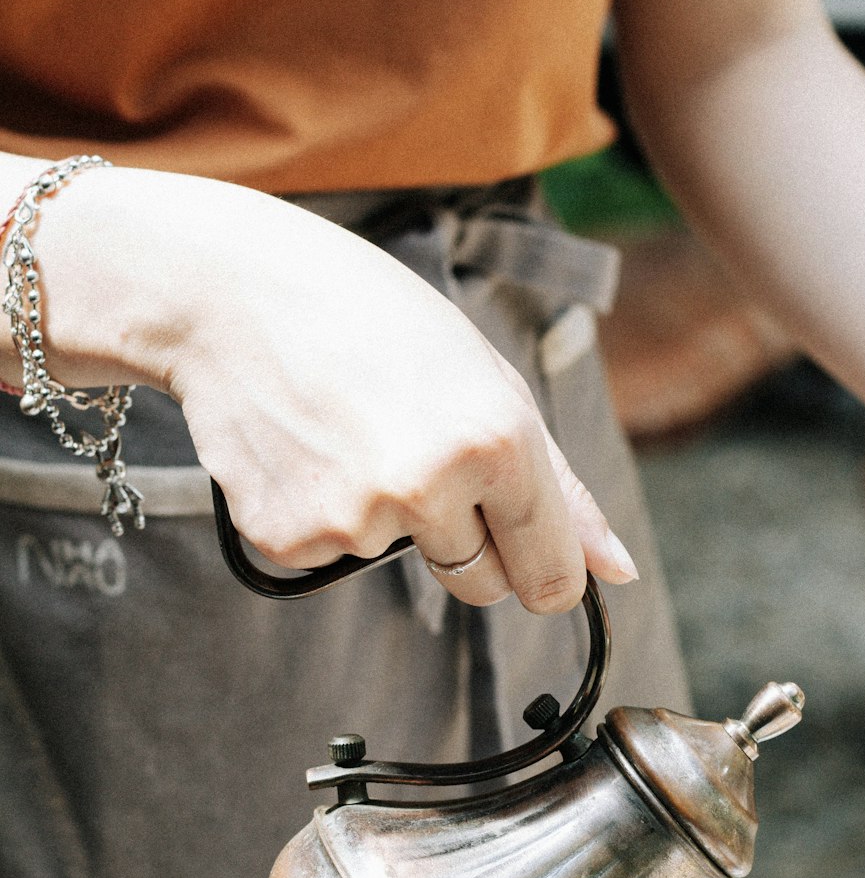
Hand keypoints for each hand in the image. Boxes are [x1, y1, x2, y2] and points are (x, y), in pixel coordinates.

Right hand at [30, 167, 636, 612]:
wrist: (233, 294)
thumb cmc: (374, 321)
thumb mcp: (489, 381)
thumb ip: (561, 488)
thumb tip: (617, 570)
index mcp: (498, 441)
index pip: (551, 574)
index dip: (545, 573)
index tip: (533, 565)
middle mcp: (429, 486)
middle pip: (479, 583)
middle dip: (465, 540)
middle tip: (416, 452)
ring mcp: (354, 518)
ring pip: (399, 559)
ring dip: (383, 514)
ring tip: (347, 428)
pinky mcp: (288, 537)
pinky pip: (330, 554)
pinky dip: (320, 514)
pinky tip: (303, 449)